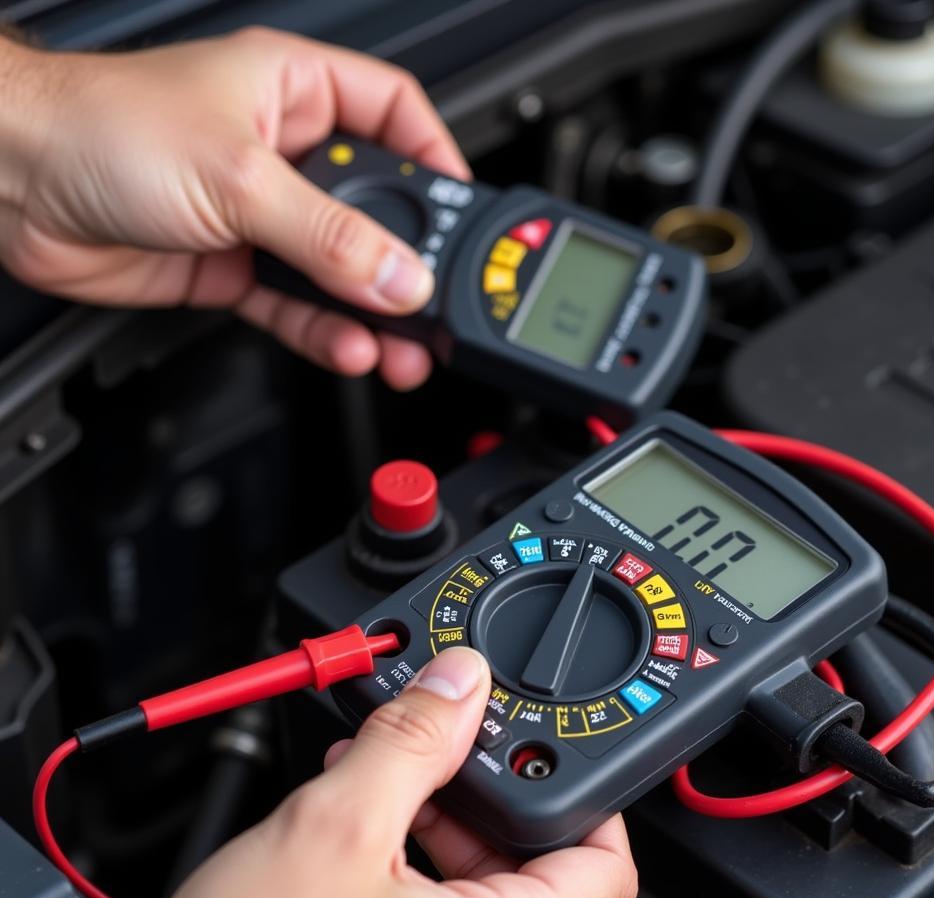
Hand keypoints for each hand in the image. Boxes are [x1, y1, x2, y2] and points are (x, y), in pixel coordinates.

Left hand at [0, 29, 469, 388]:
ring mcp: (262, 216)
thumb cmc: (101, 128)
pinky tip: (351, 348)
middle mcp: (287, 153)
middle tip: (439, 305)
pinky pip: (299, 307)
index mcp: (296, 92)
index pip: (398, 118)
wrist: (14, 183)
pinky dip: (326, 332)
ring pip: (340, 272)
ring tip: (405, 349)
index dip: (439, 164)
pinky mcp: (235, 268)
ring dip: (373, 315)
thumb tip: (402, 274)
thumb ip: (330, 236)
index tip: (468, 217)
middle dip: (408, 264)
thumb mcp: (239, 176)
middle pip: (378, 212)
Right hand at [88, 647, 637, 897]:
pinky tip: (351, 834)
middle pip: (531, 870)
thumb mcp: (339, 824)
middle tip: (430, 752)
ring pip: (474, 895)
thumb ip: (413, 740)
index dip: (589, 797)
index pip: (607, 869)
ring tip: (371, 781)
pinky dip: (405, 869)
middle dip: (475, 797)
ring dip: (430, 825)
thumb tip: (459, 685)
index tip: (549, 752)